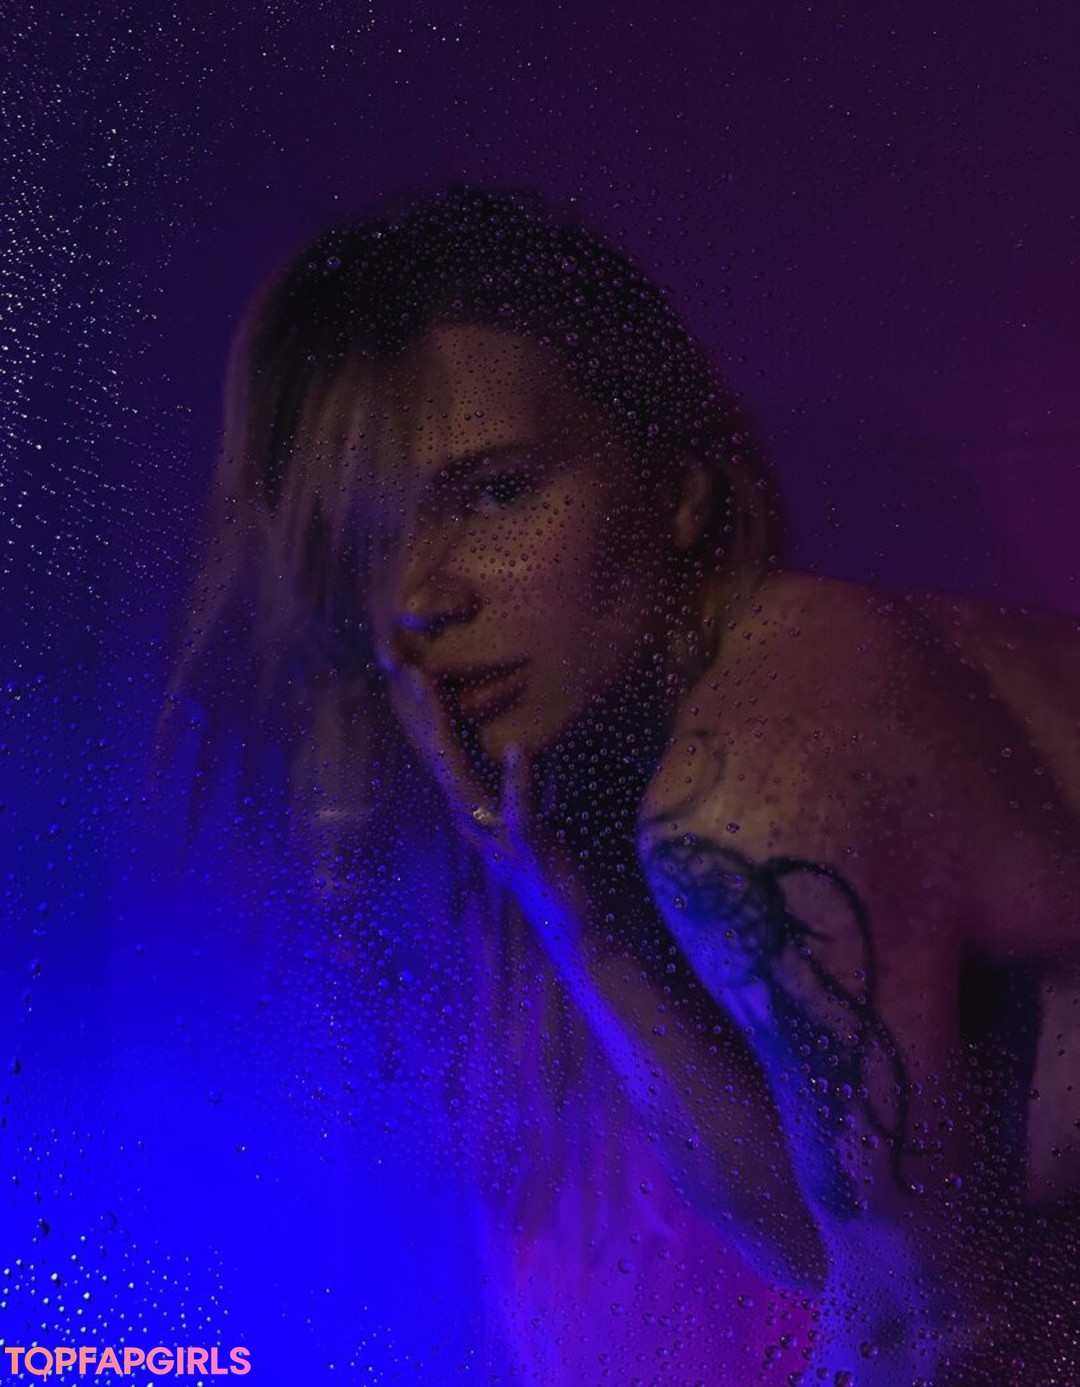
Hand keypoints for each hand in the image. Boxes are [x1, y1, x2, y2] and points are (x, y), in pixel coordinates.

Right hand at [386, 665, 587, 969]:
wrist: (577, 924)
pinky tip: (521, 749)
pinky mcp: (528, 853)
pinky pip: (518, 813)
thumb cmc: (556, 862)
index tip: (408, 664)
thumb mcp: (530, 808)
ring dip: (444, 732)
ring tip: (429, 687)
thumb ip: (521, 778)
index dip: (423, 710)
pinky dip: (519, 781)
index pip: (439, 750)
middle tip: (402, 664)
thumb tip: (523, 739)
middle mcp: (472, 821)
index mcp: (471, 807)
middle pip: (436, 756)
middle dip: (419, 710)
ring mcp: (495, 838)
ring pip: (460, 778)